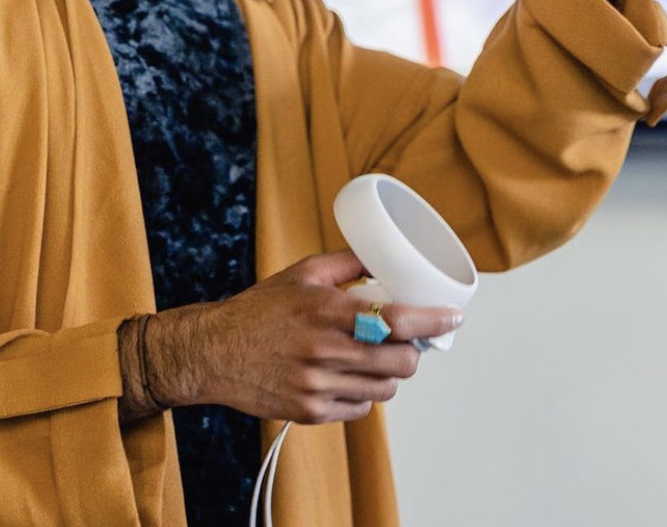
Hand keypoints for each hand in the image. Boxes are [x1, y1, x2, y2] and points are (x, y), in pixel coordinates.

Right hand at [125, 251, 462, 424]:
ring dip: (389, 375)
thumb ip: (347, 263)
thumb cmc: (259, 310)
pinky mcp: (310, 412)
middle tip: (407, 341)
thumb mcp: (303, 272)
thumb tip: (383, 254)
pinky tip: (347, 375)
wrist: (214, 351)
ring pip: (384, 391)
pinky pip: (358, 410)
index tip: (452, 319)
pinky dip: (362, 394)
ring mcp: (318, 386)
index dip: (431, 322)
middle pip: (399, 364)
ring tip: (374, 357)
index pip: (396, 322)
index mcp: (327, 311)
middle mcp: (325, 351)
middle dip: (412, 353)